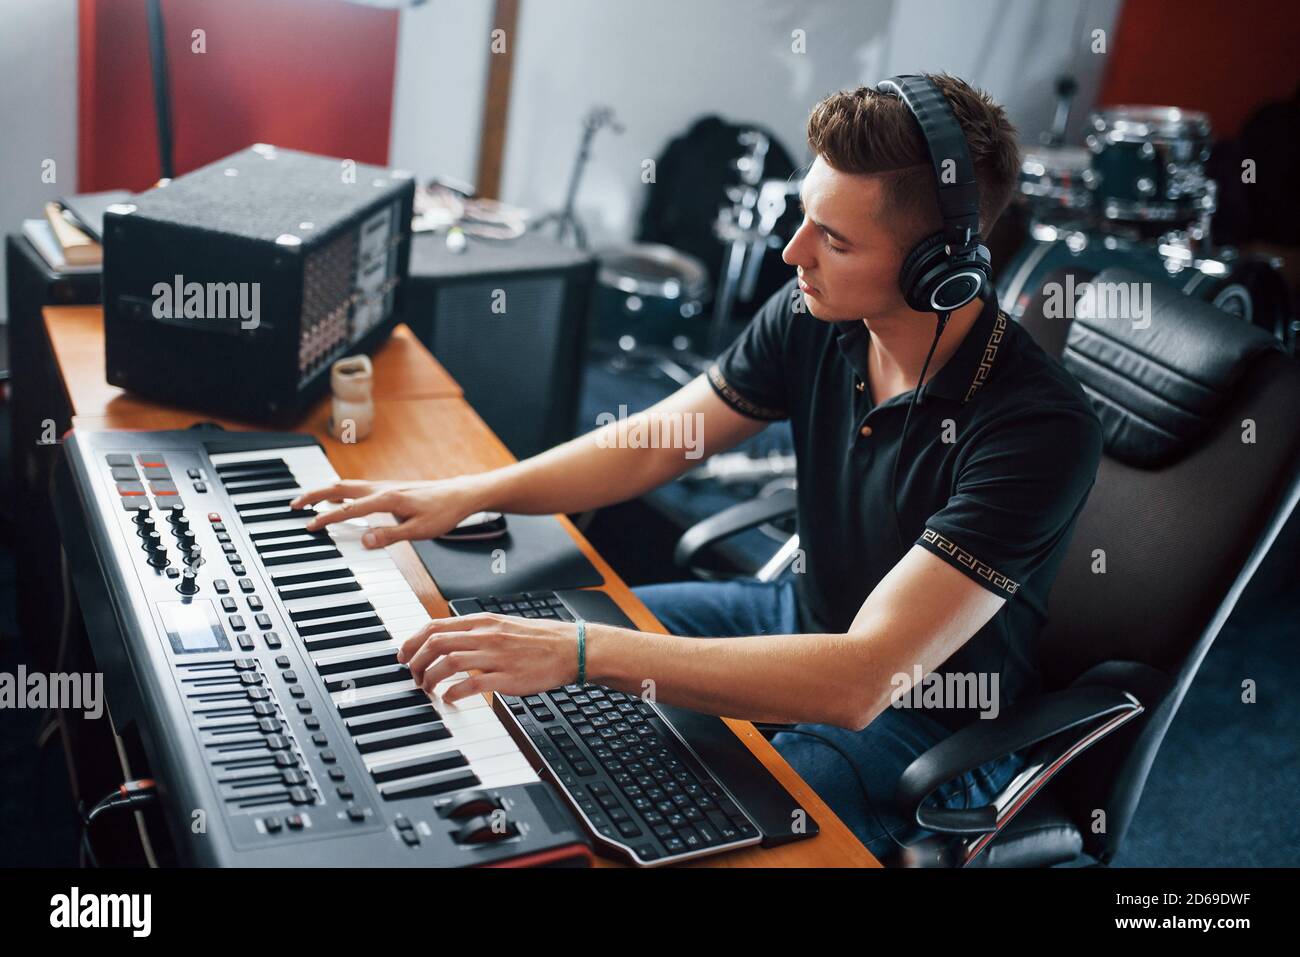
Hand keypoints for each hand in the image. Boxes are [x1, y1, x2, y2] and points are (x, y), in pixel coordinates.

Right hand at [289, 476, 484, 547]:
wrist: (460, 495)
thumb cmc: (443, 512)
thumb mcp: (420, 531)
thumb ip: (391, 536)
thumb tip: (364, 541)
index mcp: (387, 499)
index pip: (349, 509)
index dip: (327, 518)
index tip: (309, 526)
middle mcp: (382, 489)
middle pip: (340, 488)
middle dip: (314, 495)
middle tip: (294, 504)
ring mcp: (384, 487)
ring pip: (347, 486)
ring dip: (325, 492)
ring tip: (307, 501)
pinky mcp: (388, 489)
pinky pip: (357, 489)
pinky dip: (340, 492)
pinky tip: (337, 500)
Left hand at [397, 613, 594, 705]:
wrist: (571, 648)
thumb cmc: (539, 640)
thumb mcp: (503, 625)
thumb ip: (476, 631)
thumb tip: (449, 639)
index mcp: (483, 622)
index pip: (435, 626)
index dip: (413, 641)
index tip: (404, 654)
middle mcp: (486, 636)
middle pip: (436, 643)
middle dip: (415, 661)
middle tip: (412, 675)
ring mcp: (496, 656)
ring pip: (449, 662)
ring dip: (430, 677)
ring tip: (427, 689)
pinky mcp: (507, 677)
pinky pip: (472, 684)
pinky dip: (454, 693)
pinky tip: (449, 699)